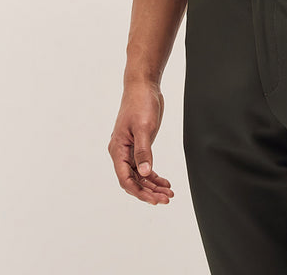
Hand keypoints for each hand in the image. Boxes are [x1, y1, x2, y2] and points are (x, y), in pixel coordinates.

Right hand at [108, 81, 173, 204]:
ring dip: (153, 186)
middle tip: (166, 199)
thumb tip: (145, 173)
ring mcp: (130, 150)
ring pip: (140, 175)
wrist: (143, 86)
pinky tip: (165, 183)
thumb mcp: (143, 127)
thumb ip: (143, 151)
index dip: (139, 192)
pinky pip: (144, 167)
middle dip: (148, 192)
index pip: (125, 179)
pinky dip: (154, 176)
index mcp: (118, 149)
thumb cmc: (140, 103)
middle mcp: (121, 152)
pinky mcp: (139, 146)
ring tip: (169, 194)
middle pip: (133, 180)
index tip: (154, 199)